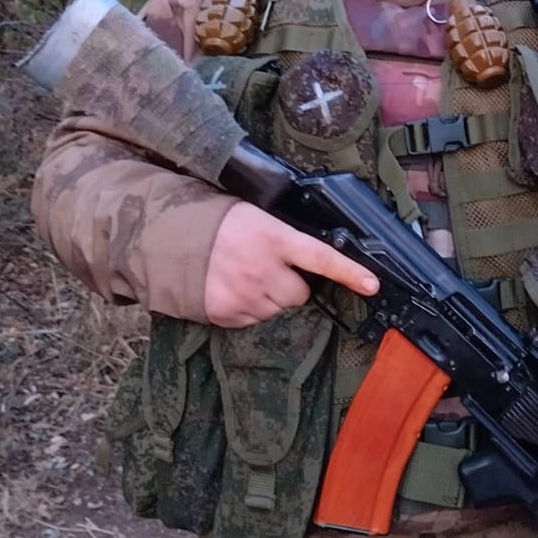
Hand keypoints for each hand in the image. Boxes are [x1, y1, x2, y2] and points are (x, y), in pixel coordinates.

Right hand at [204, 201, 378, 328]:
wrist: (165, 237)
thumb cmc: (217, 222)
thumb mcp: (255, 217)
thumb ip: (283, 238)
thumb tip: (311, 257)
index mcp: (274, 238)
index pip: (321, 257)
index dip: (349, 272)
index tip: (372, 285)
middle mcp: (263, 270)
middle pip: (300, 295)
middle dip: (291, 286)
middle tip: (269, 269)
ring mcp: (244, 295)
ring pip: (277, 309)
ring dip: (268, 298)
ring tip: (244, 276)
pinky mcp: (226, 314)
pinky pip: (252, 320)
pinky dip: (246, 309)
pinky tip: (230, 289)